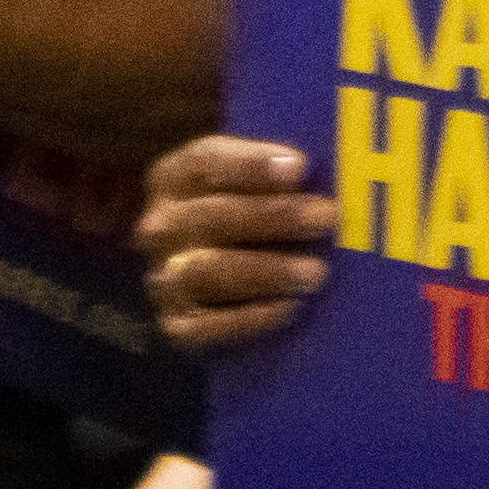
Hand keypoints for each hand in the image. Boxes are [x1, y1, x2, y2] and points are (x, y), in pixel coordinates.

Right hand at [131, 133, 333, 353]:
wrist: (220, 294)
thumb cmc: (249, 223)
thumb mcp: (252, 188)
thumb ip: (277, 175)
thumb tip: (326, 165)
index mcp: (174, 179)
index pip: (204, 161)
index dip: (251, 163)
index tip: (300, 166)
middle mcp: (161, 227)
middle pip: (211, 215)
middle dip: (272, 215)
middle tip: (326, 217)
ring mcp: (165, 279)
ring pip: (208, 272)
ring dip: (265, 271)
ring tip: (315, 273)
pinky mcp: (176, 327)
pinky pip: (208, 327)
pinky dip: (250, 318)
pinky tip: (290, 308)